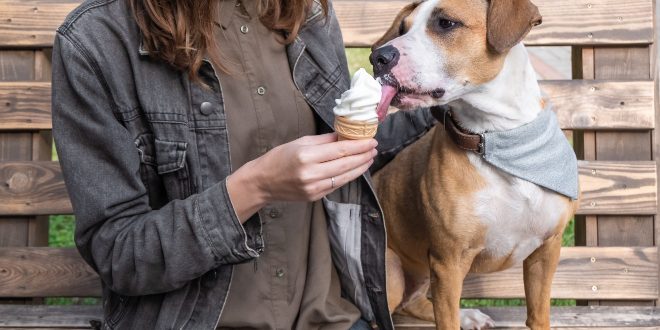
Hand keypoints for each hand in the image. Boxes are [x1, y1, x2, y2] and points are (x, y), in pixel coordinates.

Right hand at [226, 133, 377, 221]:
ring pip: (344, 177)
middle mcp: (311, 174)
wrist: (262, 182)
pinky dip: (348, 177)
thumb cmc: (278, 158)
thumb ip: (324, 140)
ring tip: (369, 158)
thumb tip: (344, 135)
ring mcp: (314, 188)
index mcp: (306, 156)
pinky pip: (336, 185)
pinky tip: (355, 169)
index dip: (359, 146)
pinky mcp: (315, 197)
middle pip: (346, 165)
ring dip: (360, 168)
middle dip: (363, 156)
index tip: (371, 140)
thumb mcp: (299, 142)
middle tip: (374, 148)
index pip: (340, 150)